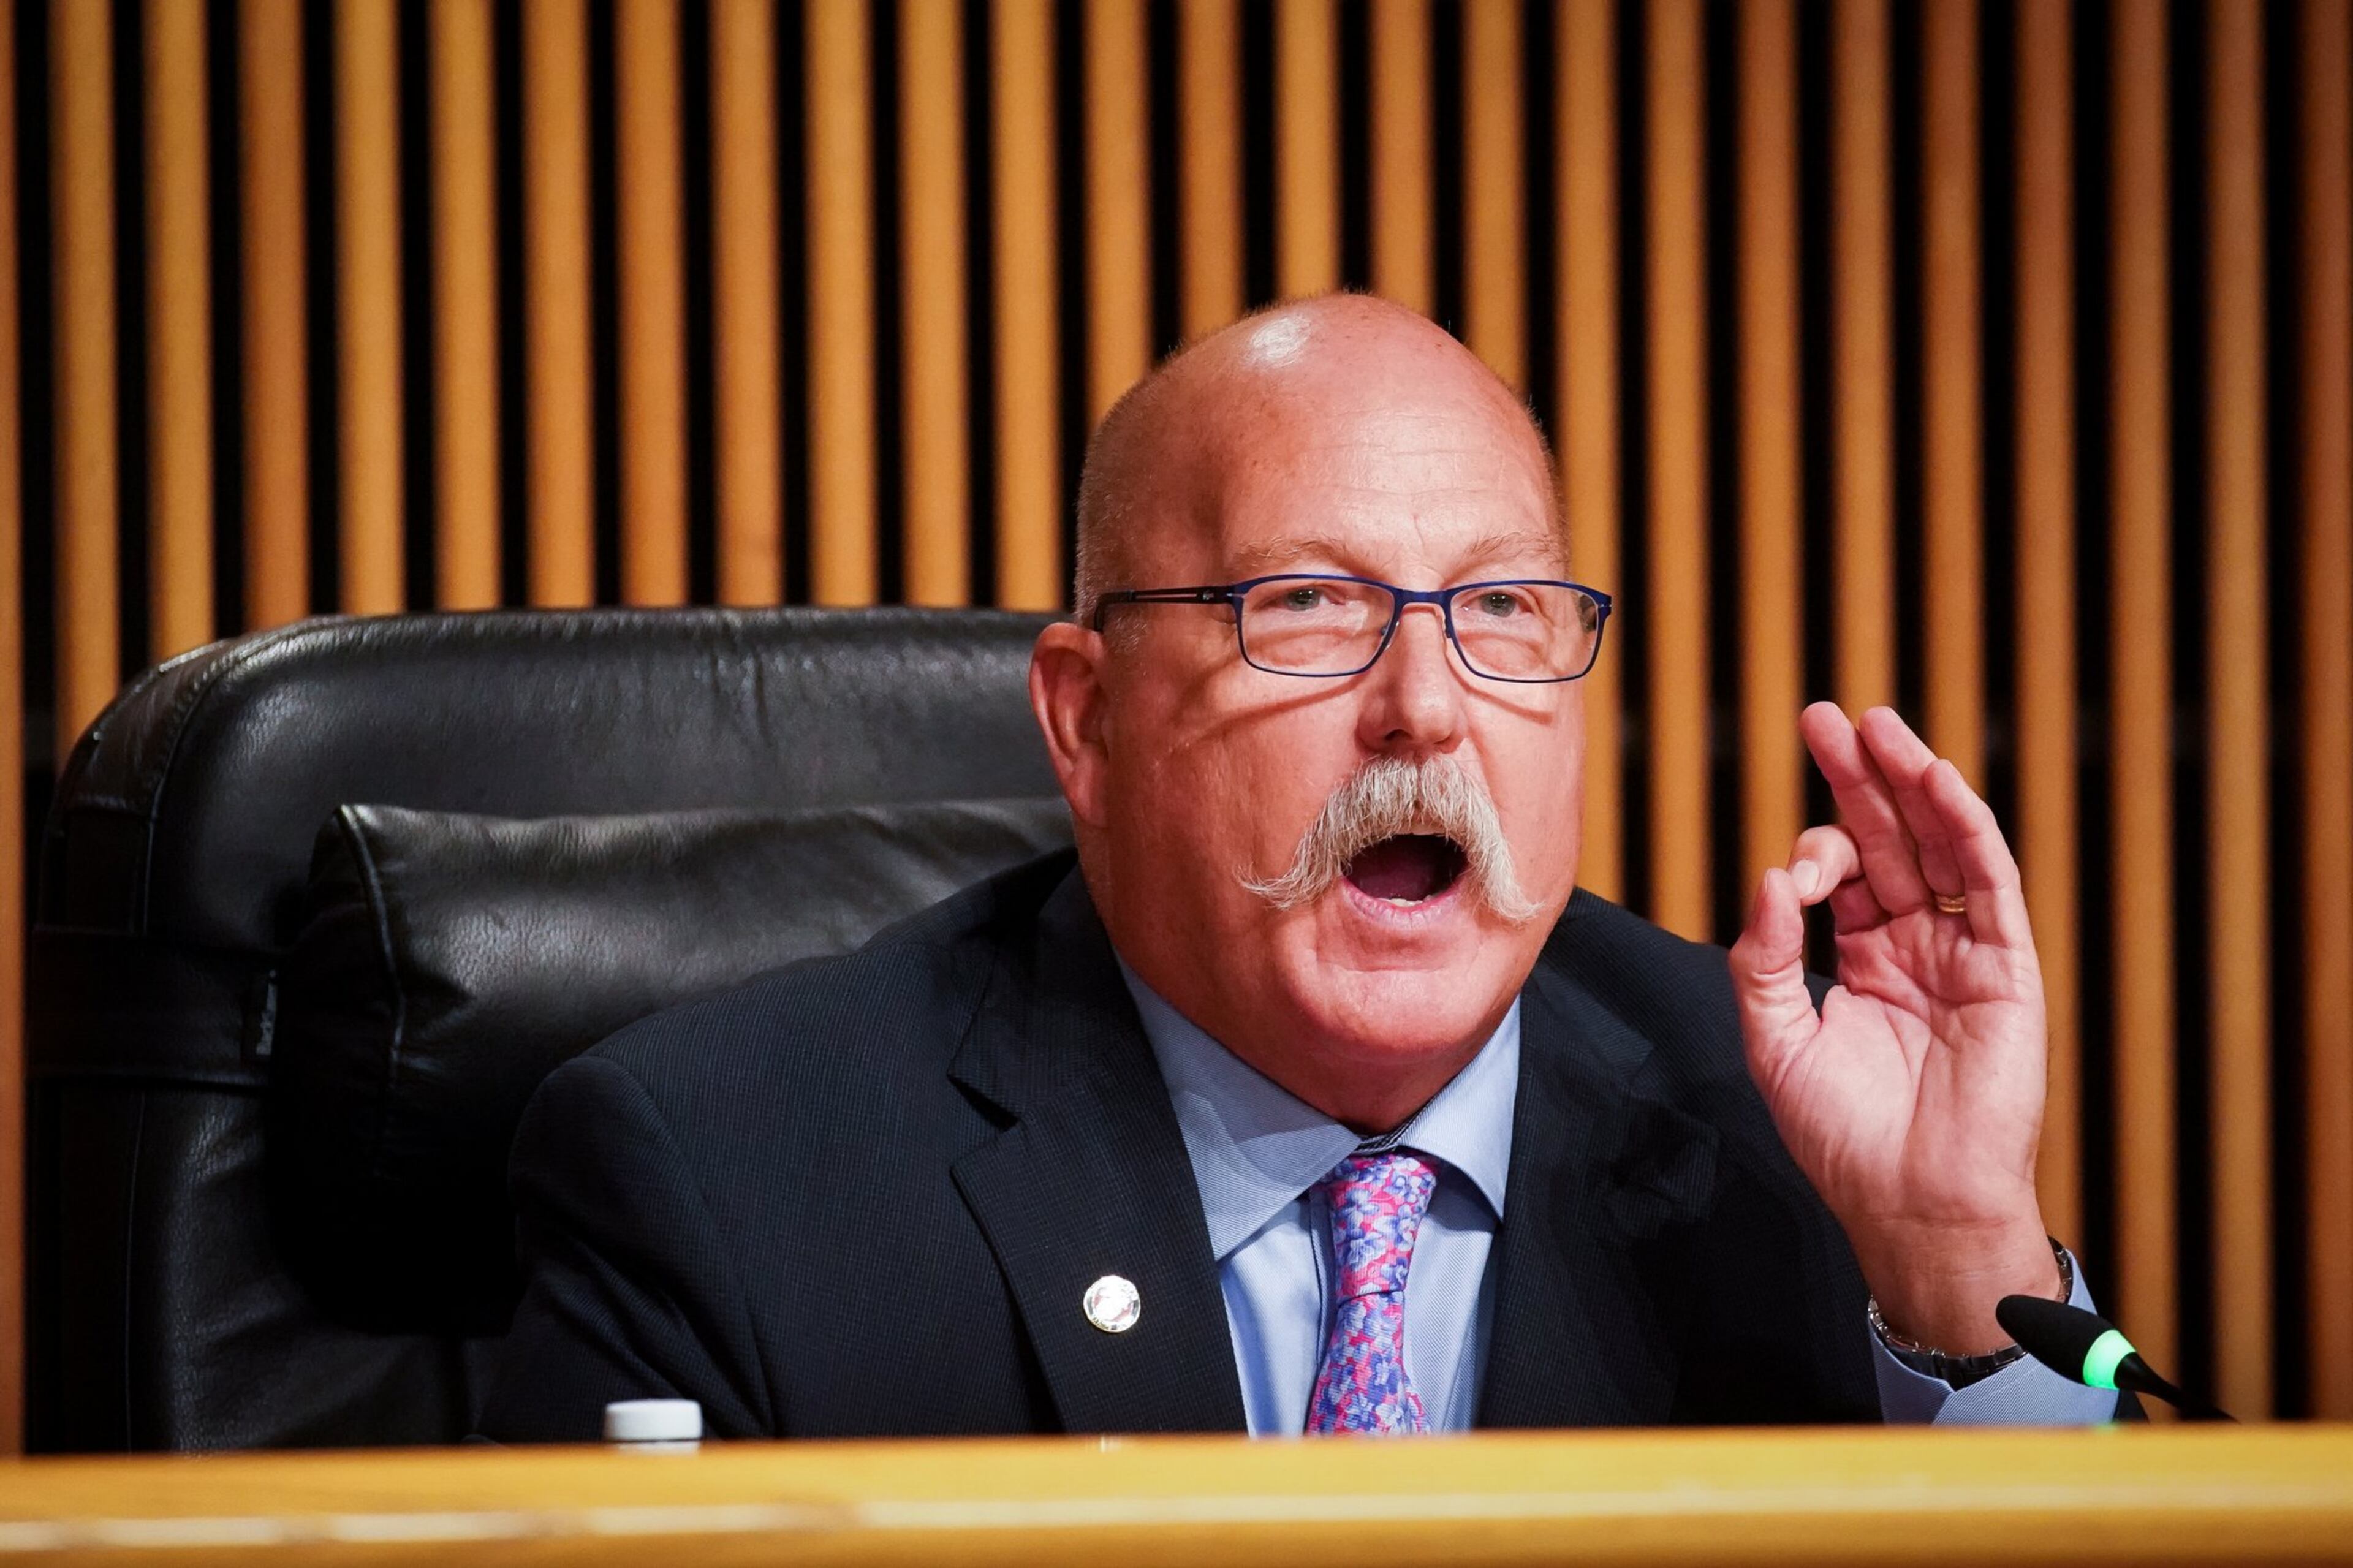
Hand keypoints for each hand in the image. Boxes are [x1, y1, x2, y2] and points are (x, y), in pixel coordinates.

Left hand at [1727, 703, 2060, 1354]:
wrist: (1908, 1201)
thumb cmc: (1842, 1134)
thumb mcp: (1775, 1040)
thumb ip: (1763, 959)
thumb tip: (1767, 881)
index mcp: (1862, 962)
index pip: (1842, 877)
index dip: (1813, 855)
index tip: (1787, 878)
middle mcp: (1914, 948)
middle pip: (1890, 841)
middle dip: (1857, 779)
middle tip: (1824, 717)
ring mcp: (1963, 955)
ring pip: (1941, 848)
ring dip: (1912, 783)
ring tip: (1876, 726)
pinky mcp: (2007, 970)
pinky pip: (1989, 886)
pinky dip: (1966, 830)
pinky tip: (1936, 781)